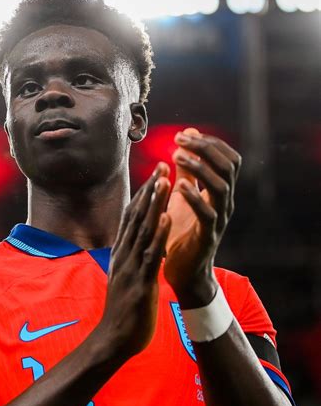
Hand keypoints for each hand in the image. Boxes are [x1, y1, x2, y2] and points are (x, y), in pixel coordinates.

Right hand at [101, 162, 171, 358]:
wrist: (113, 339)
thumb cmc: (122, 311)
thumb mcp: (125, 278)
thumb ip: (129, 259)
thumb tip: (135, 245)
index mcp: (122, 254)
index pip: (133, 219)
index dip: (145, 196)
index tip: (156, 175)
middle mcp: (124, 255)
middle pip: (137, 217)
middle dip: (151, 190)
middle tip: (163, 164)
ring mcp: (131, 267)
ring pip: (143, 230)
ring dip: (154, 204)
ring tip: (165, 180)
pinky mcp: (140, 281)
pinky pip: (150, 254)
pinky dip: (158, 234)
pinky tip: (166, 216)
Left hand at [164, 128, 241, 307]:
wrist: (184, 270)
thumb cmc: (181, 231)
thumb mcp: (182, 195)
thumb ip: (186, 170)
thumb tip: (186, 137)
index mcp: (221, 192)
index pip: (229, 158)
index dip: (210, 143)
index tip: (185, 134)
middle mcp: (225, 203)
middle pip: (228, 167)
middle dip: (205, 149)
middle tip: (179, 141)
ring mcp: (219, 219)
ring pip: (221, 187)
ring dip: (199, 168)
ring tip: (177, 157)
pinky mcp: (208, 236)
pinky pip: (208, 213)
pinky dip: (194, 197)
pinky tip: (178, 185)